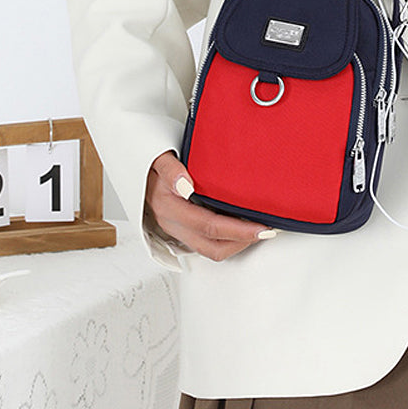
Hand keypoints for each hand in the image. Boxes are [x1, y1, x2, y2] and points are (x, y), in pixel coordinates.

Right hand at [145, 151, 274, 261]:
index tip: (261, 228)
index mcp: (169, 208)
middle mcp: (173, 224)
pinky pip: (207, 244)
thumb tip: (185, 185)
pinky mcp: (183, 231)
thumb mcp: (159, 159)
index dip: (238, 231)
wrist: (140, 170)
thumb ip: (171, 170)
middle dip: (243, 242)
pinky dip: (228, 240)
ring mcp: (178, 230)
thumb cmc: (152, 164)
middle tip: (268, 231)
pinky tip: (243, 228)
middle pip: (213, 246)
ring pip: (211, 250)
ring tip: (259, 231)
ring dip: (237, 244)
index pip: (208, 226)